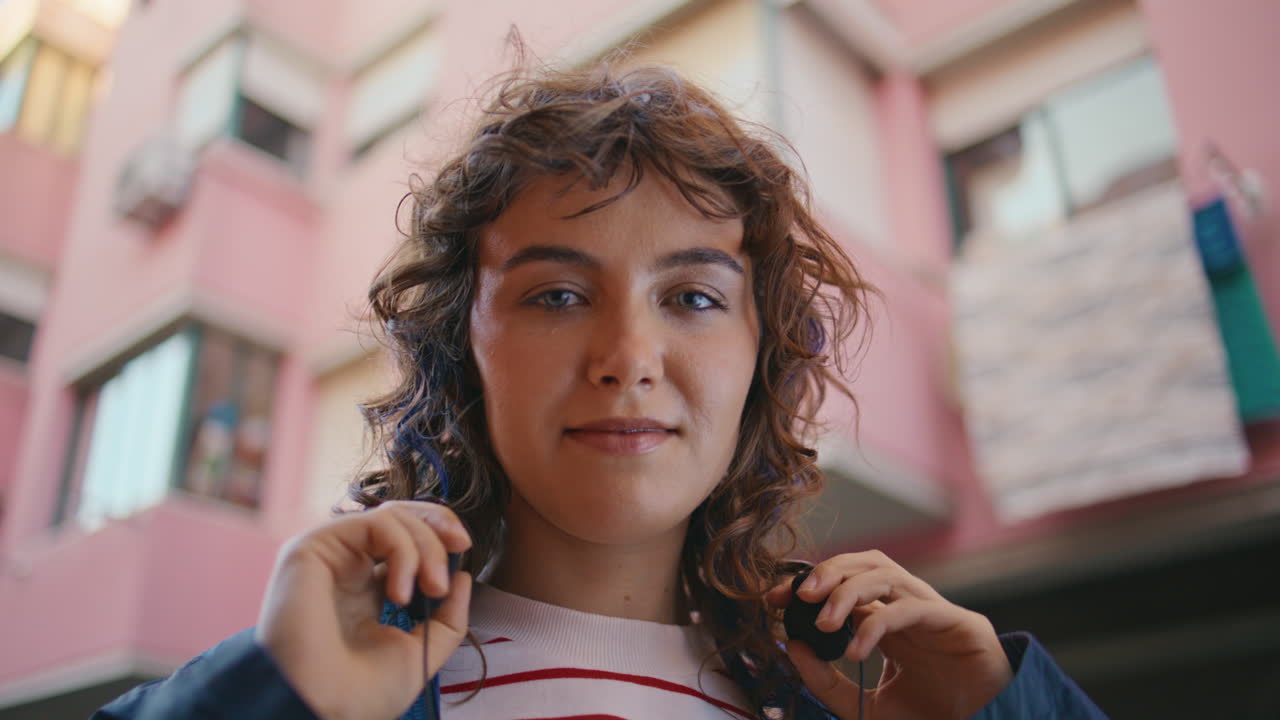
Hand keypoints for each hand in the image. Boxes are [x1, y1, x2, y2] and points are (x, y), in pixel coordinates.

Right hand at [255, 501, 472, 719]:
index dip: (437, 537)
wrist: (320, 710)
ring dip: (426, 544)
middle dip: (438, 525)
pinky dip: (404, 549)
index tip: (464, 552)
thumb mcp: (421, 651)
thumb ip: (447, 617)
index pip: (402, 540)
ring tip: (432, 588)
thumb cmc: (361, 694)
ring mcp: (328, 556)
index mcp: (364, 590)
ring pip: (390, 516)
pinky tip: (401, 592)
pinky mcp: (312, 548)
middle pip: (398, 517)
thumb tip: (462, 577)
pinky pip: (374, 523)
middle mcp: (344, 568)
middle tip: (461, 547)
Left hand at [766, 551, 1011, 719]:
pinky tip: (857, 650)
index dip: (810, 583)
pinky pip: (910, 609)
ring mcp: (934, 610)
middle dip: (829, 572)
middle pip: (866, 563)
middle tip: (798, 596)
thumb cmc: (932, 715)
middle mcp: (909, 606)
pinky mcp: (958, 623)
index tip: (774, 599)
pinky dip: (877, 624)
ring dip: (848, 590)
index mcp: (889, 619)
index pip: (846, 583)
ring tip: (823, 620)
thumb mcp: (865, 705)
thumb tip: (793, 647)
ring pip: (887, 574)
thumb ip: (828, 681)